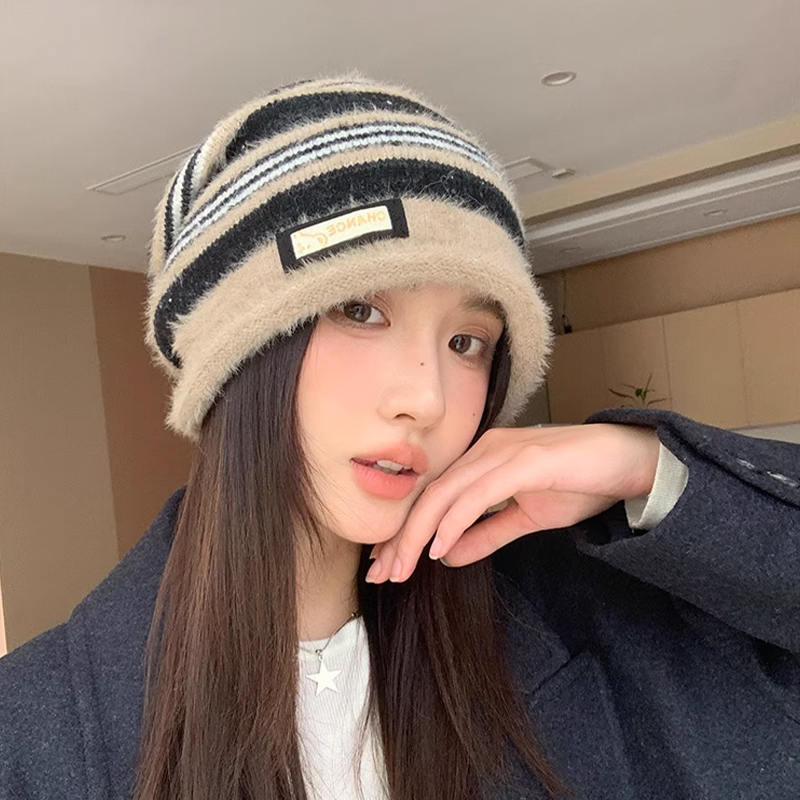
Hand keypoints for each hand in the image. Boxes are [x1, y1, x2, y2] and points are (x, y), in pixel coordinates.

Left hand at [365, 423, 659, 582]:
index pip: (434, 496)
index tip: (388, 564)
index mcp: (482, 459)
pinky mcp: (523, 460)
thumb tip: (449, 555)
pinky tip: (438, 547)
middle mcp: (485, 449)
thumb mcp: (526, 517)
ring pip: (446, 493)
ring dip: (419, 533)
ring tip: (401, 568)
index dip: (407, 530)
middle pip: (430, 495)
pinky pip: (478, 493)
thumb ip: (487, 533)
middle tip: (381, 574)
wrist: (630, 462)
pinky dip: (454, 520)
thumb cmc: (581, 482)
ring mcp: (503, 451)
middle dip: (402, 536)